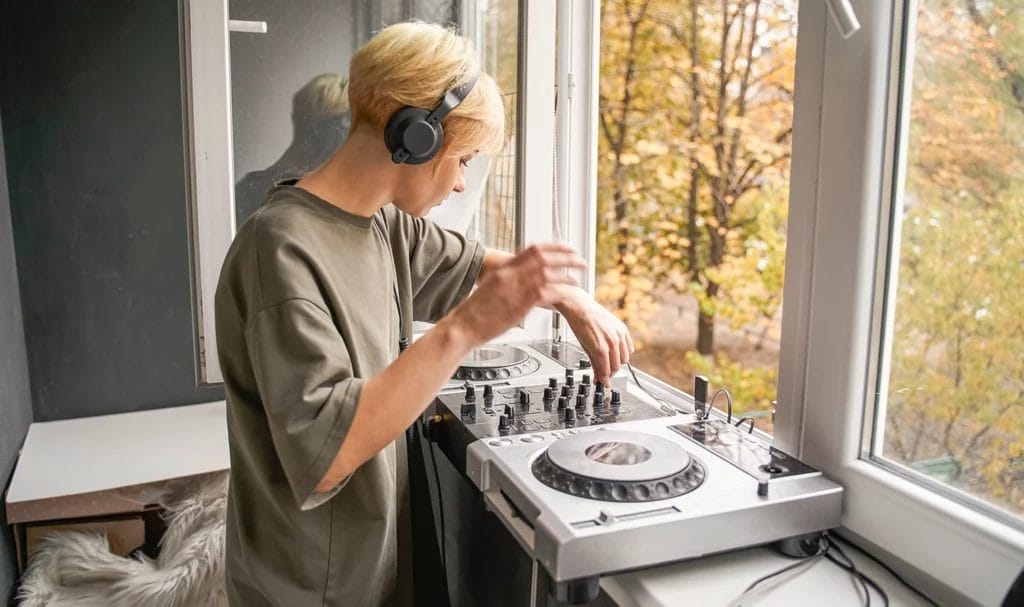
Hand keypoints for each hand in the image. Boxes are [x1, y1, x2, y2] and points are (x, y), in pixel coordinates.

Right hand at [450, 243, 586, 345]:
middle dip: (566, 257)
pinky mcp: (519, 305)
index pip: (532, 249)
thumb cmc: (475, 312)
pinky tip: (566, 295)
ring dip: (566, 276)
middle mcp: (510, 275)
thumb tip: (523, 281)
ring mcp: (515, 289)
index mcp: (504, 269)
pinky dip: (558, 292)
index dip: (554, 246)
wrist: (463, 326)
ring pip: (548, 273)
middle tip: (579, 260)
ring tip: (578, 280)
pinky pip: (545, 293)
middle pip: (544, 257)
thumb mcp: (491, 288)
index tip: (567, 248)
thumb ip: (509, 281)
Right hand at [557, 288, 634, 384]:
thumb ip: (602, 350)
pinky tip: (599, 380)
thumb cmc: (585, 315)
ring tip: (601, 380)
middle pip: (622, 363)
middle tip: (605, 376)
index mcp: (622, 331)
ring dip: (608, 375)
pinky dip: (602, 377)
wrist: (577, 306)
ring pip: (614, 367)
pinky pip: (604, 367)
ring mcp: (611, 343)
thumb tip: (601, 366)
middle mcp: (619, 337)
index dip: (618, 363)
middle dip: (613, 370)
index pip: (626, 354)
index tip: (612, 367)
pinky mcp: (600, 348)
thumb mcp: (599, 331)